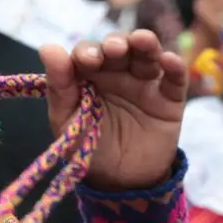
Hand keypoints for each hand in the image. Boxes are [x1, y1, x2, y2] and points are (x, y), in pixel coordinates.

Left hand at [41, 30, 188, 189]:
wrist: (120, 181)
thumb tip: (47, 47)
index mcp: (89, 77)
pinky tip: (169, 61)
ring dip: (145, 45)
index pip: (88, 53)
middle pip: (119, 47)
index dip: (88, 52)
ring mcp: (145, 84)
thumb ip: (59, 87)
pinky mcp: (169, 99)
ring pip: (147, 55)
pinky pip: (174, 79)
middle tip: (113, 50)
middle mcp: (117, 74)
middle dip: (116, 43)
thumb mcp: (68, 121)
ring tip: (143, 41)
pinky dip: (175, 66)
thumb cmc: (88, 149)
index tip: (87, 61)